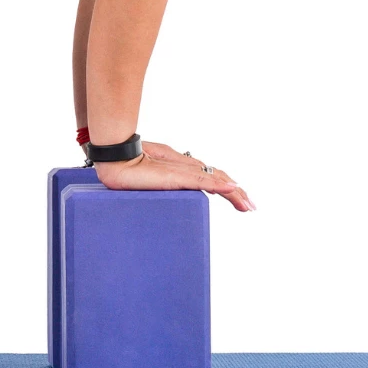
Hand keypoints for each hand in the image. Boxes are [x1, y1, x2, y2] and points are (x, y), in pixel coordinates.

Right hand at [92, 141, 256, 211]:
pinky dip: (219, 185)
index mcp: (182, 168)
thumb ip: (170, 182)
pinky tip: (233, 190)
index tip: (240, 199)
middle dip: (237, 194)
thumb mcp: (156, 177)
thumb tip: (180, 190)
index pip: (211, 177)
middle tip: (250, 207)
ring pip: (216, 180)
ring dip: (235, 193)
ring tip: (247, 205)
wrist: (117, 161)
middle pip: (218, 178)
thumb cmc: (131, 166)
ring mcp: (183, 171)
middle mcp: (186, 168)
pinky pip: (203, 180)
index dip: (228, 186)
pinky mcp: (177, 175)